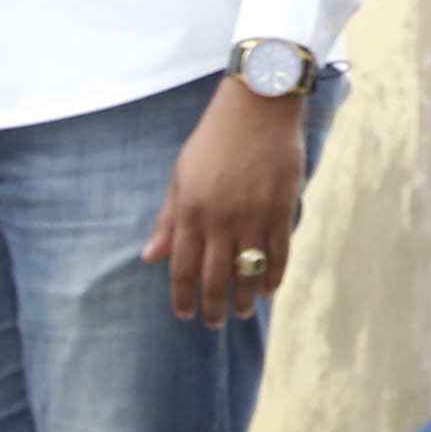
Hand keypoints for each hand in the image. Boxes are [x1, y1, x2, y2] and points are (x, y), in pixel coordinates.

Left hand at [143, 79, 309, 328]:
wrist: (257, 107)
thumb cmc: (213, 138)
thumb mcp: (180, 175)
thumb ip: (167, 219)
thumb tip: (150, 257)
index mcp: (190, 212)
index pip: (182, 268)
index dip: (182, 296)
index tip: (184, 315)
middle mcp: (220, 220)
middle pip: (214, 277)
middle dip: (213, 306)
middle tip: (214, 324)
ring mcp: (253, 216)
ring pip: (248, 271)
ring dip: (244, 298)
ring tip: (243, 313)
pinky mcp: (281, 209)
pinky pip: (279, 253)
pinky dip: (274, 276)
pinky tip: (269, 291)